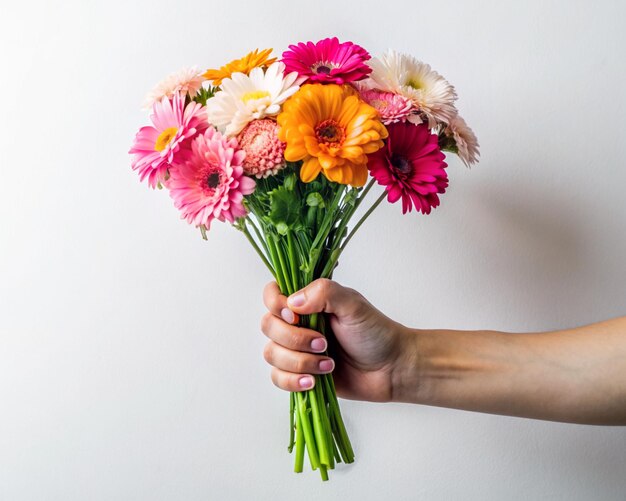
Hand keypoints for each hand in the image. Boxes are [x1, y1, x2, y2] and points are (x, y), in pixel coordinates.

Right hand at [261, 278, 411, 401]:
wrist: (391, 369)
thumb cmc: (376, 333)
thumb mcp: (354, 305)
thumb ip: (324, 293)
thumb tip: (292, 302)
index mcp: (308, 301)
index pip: (272, 294)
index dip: (276, 305)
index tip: (295, 316)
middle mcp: (298, 323)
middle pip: (268, 326)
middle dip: (294, 339)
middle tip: (324, 343)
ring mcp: (297, 349)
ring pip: (272, 354)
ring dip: (299, 362)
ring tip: (329, 364)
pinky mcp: (300, 373)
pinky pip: (278, 378)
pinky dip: (293, 381)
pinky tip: (314, 381)